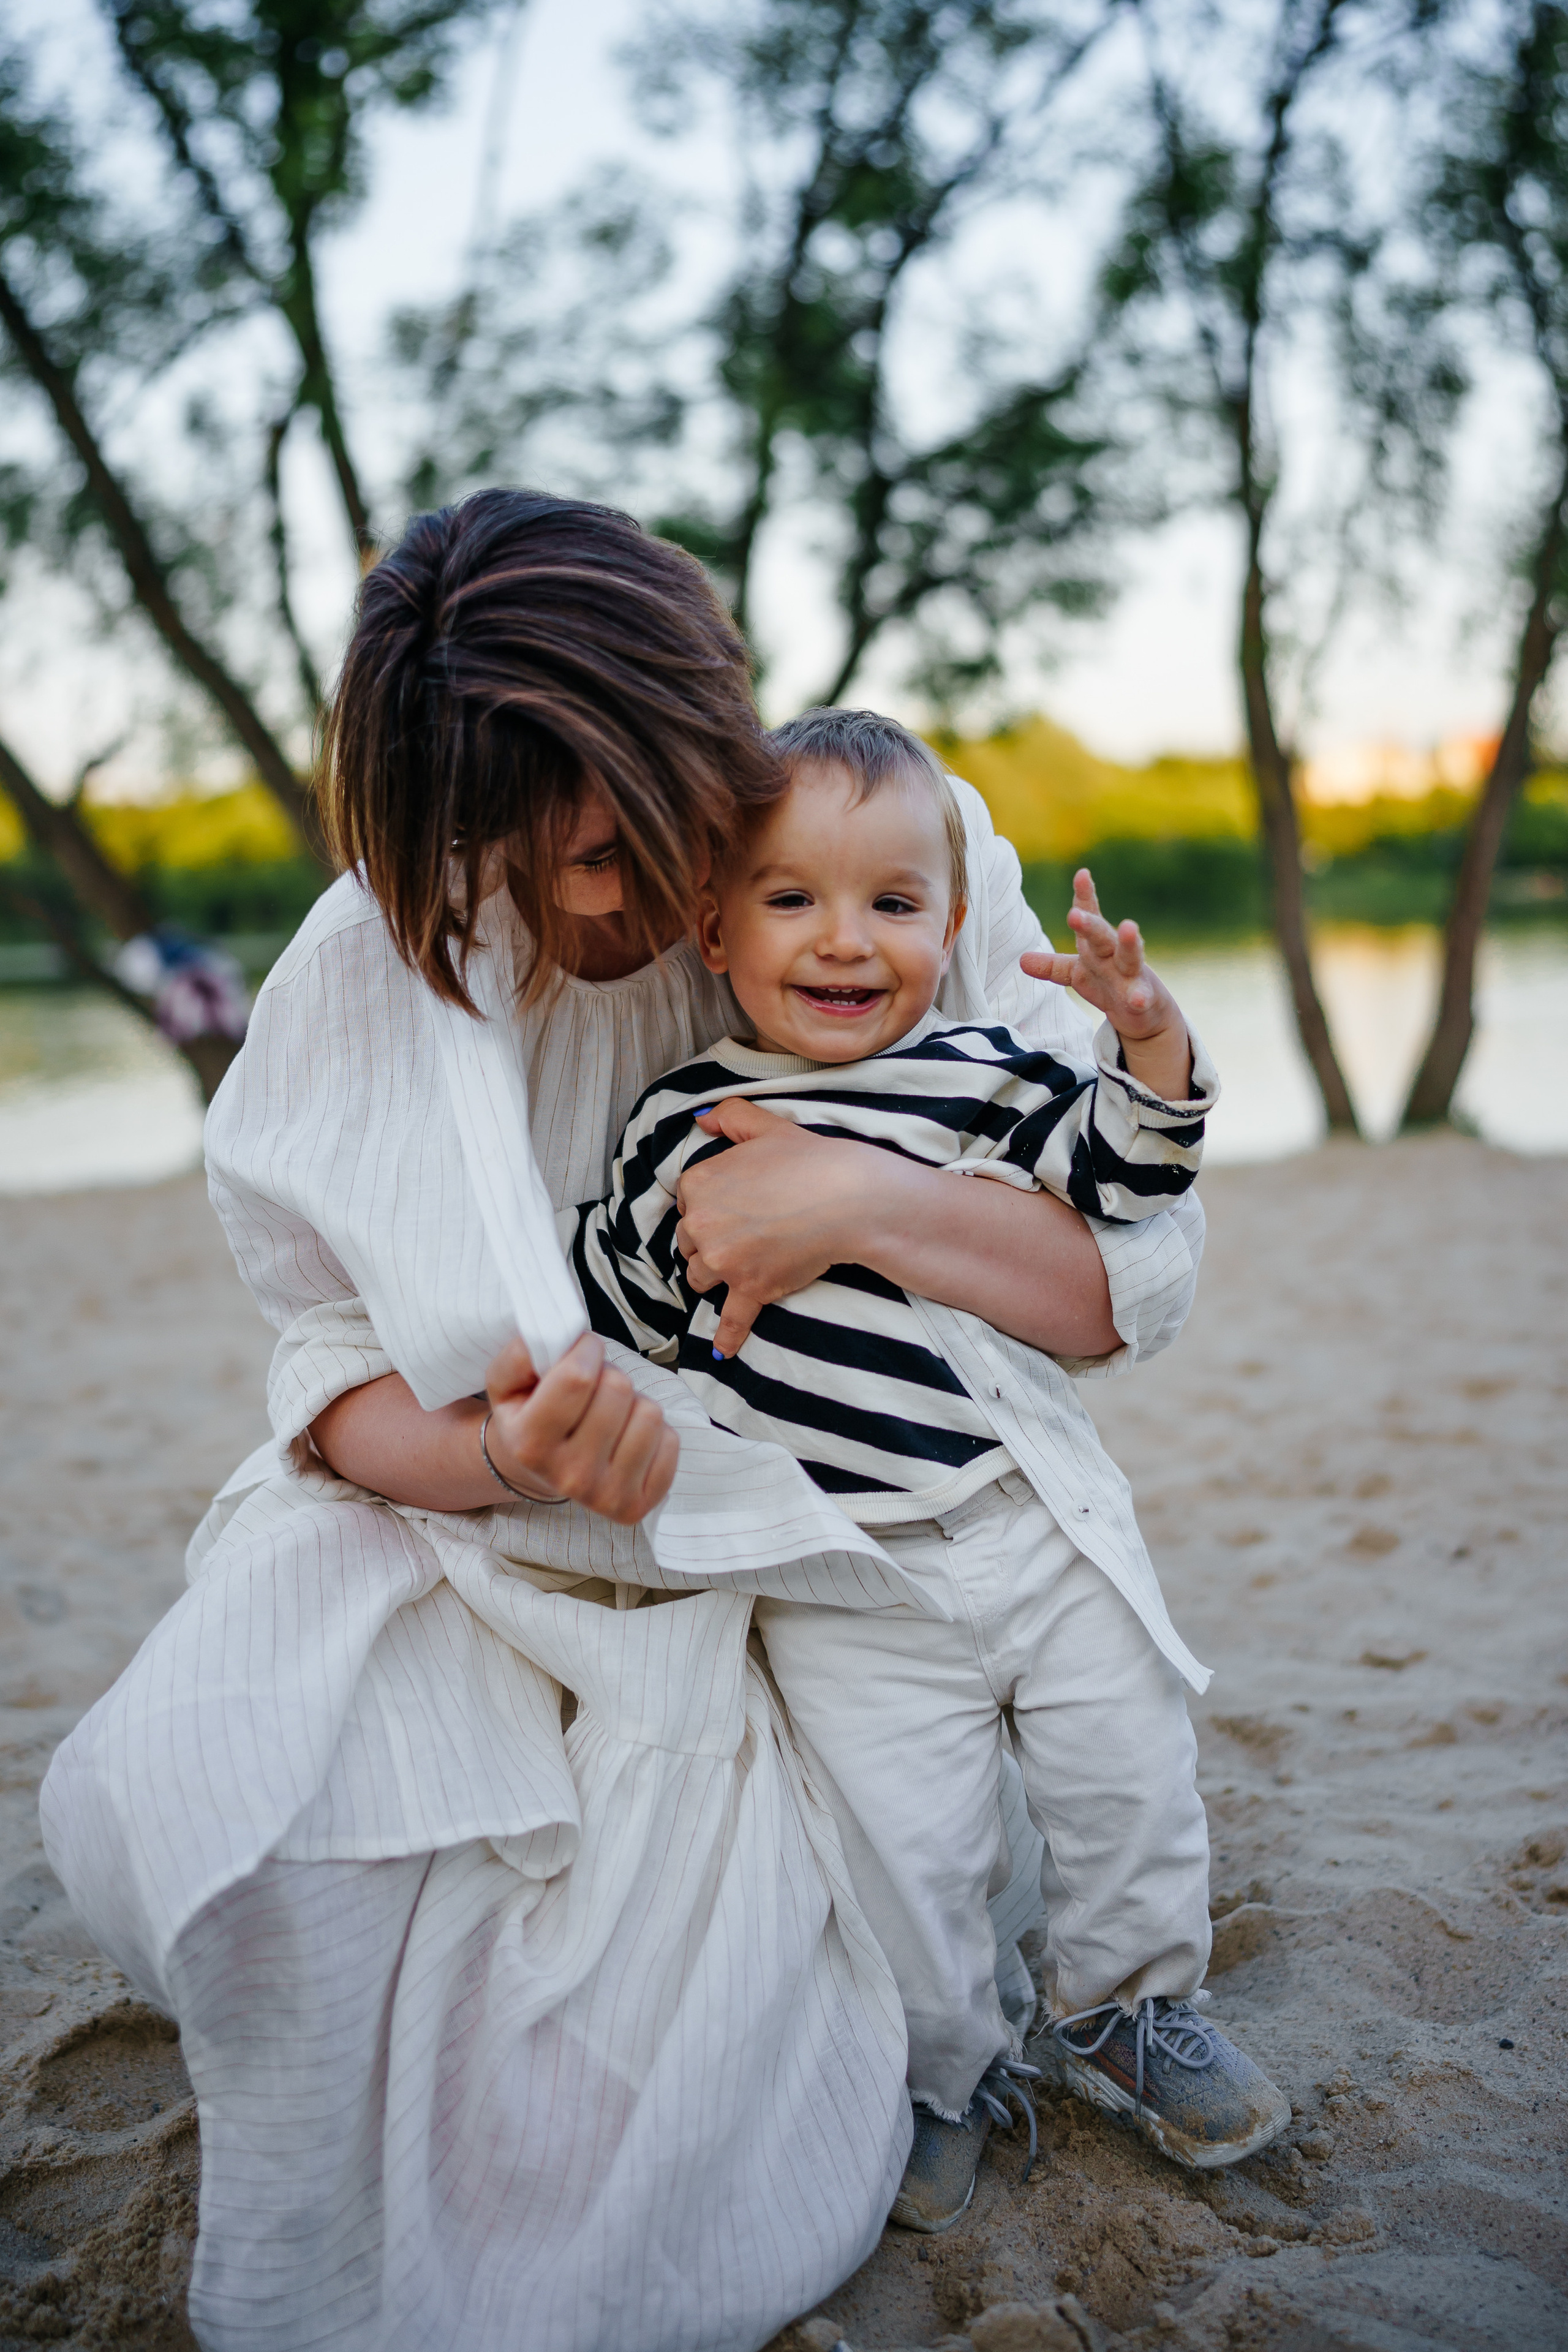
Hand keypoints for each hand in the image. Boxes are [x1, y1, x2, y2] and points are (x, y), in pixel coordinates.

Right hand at [483, 1331, 678, 1525]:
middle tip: (594, 1389)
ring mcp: (606, 1495)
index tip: (584, 1351)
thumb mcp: (508, 1384)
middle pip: (617, 1390)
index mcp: (530, 1445)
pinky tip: (628, 1439)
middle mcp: (568, 1476)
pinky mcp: (638, 1506)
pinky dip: (655, 1432)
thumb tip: (554, 1336)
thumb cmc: (531, 1417)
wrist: (543, 1471)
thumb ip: (520, 1354)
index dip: (586, 1350)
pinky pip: (670, 1441)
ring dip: (634, 1402)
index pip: (577, 1377)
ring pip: (650, 1413)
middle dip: (609, 1375)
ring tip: (612, 1414)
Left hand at [676, 1099, 868, 1354]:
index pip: (687, 1201)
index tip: (735, 1203)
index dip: (710, 1204)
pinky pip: (731, 1318)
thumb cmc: (809, 1160)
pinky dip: (728, 1335)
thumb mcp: (766, 1125)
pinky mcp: (750, 1289)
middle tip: (744, 1231)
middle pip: (689, 1241)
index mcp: (699, 1182)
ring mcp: (724, 1261)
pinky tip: (724, 1351)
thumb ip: (730, 1115)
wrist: (847, 1198)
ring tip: (742, 1265)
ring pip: (701, 1276)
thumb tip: (702, 1119)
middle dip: (710, 1239)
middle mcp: (702, 1223)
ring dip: (716, 1274)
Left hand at [1020, 867, 1192, 1100]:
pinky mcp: (1143, 999)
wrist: (1145, 1013)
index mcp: (1095, 947)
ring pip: (1130, 957)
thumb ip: (1053, 966)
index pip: (1091, 917)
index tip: (1082, 874)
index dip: (1085, 897)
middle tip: (1074, 913)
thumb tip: (1022, 960)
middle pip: (1101, 936)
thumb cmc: (1108, 985)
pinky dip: (1140, 997)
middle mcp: (1114, 956)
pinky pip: (1141, 998)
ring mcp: (1131, 976)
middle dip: (1089, 924)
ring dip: (1129, 942)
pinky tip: (1137, 999)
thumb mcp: (1078, 974)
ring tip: (1129, 927)